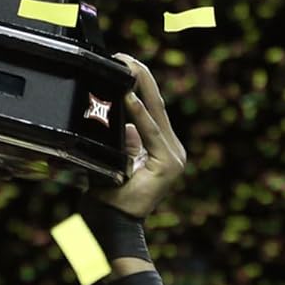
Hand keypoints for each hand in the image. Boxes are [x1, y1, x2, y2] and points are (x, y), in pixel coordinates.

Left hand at [91, 55, 186, 219]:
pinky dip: (139, 115)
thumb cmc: (110, 198)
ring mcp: (174, 158)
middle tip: (127, 57)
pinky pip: (151, 134)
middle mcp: (173, 151)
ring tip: (129, 68)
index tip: (127, 63)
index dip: (141, 85)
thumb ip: (125, 143)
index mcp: (163, 149)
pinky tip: (129, 97)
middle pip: (158, 107)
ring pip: (156, 115)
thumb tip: (125, 124)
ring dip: (141, 88)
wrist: (112, 227)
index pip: (153, 110)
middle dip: (142, 78)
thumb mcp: (115, 161)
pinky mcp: (168, 165)